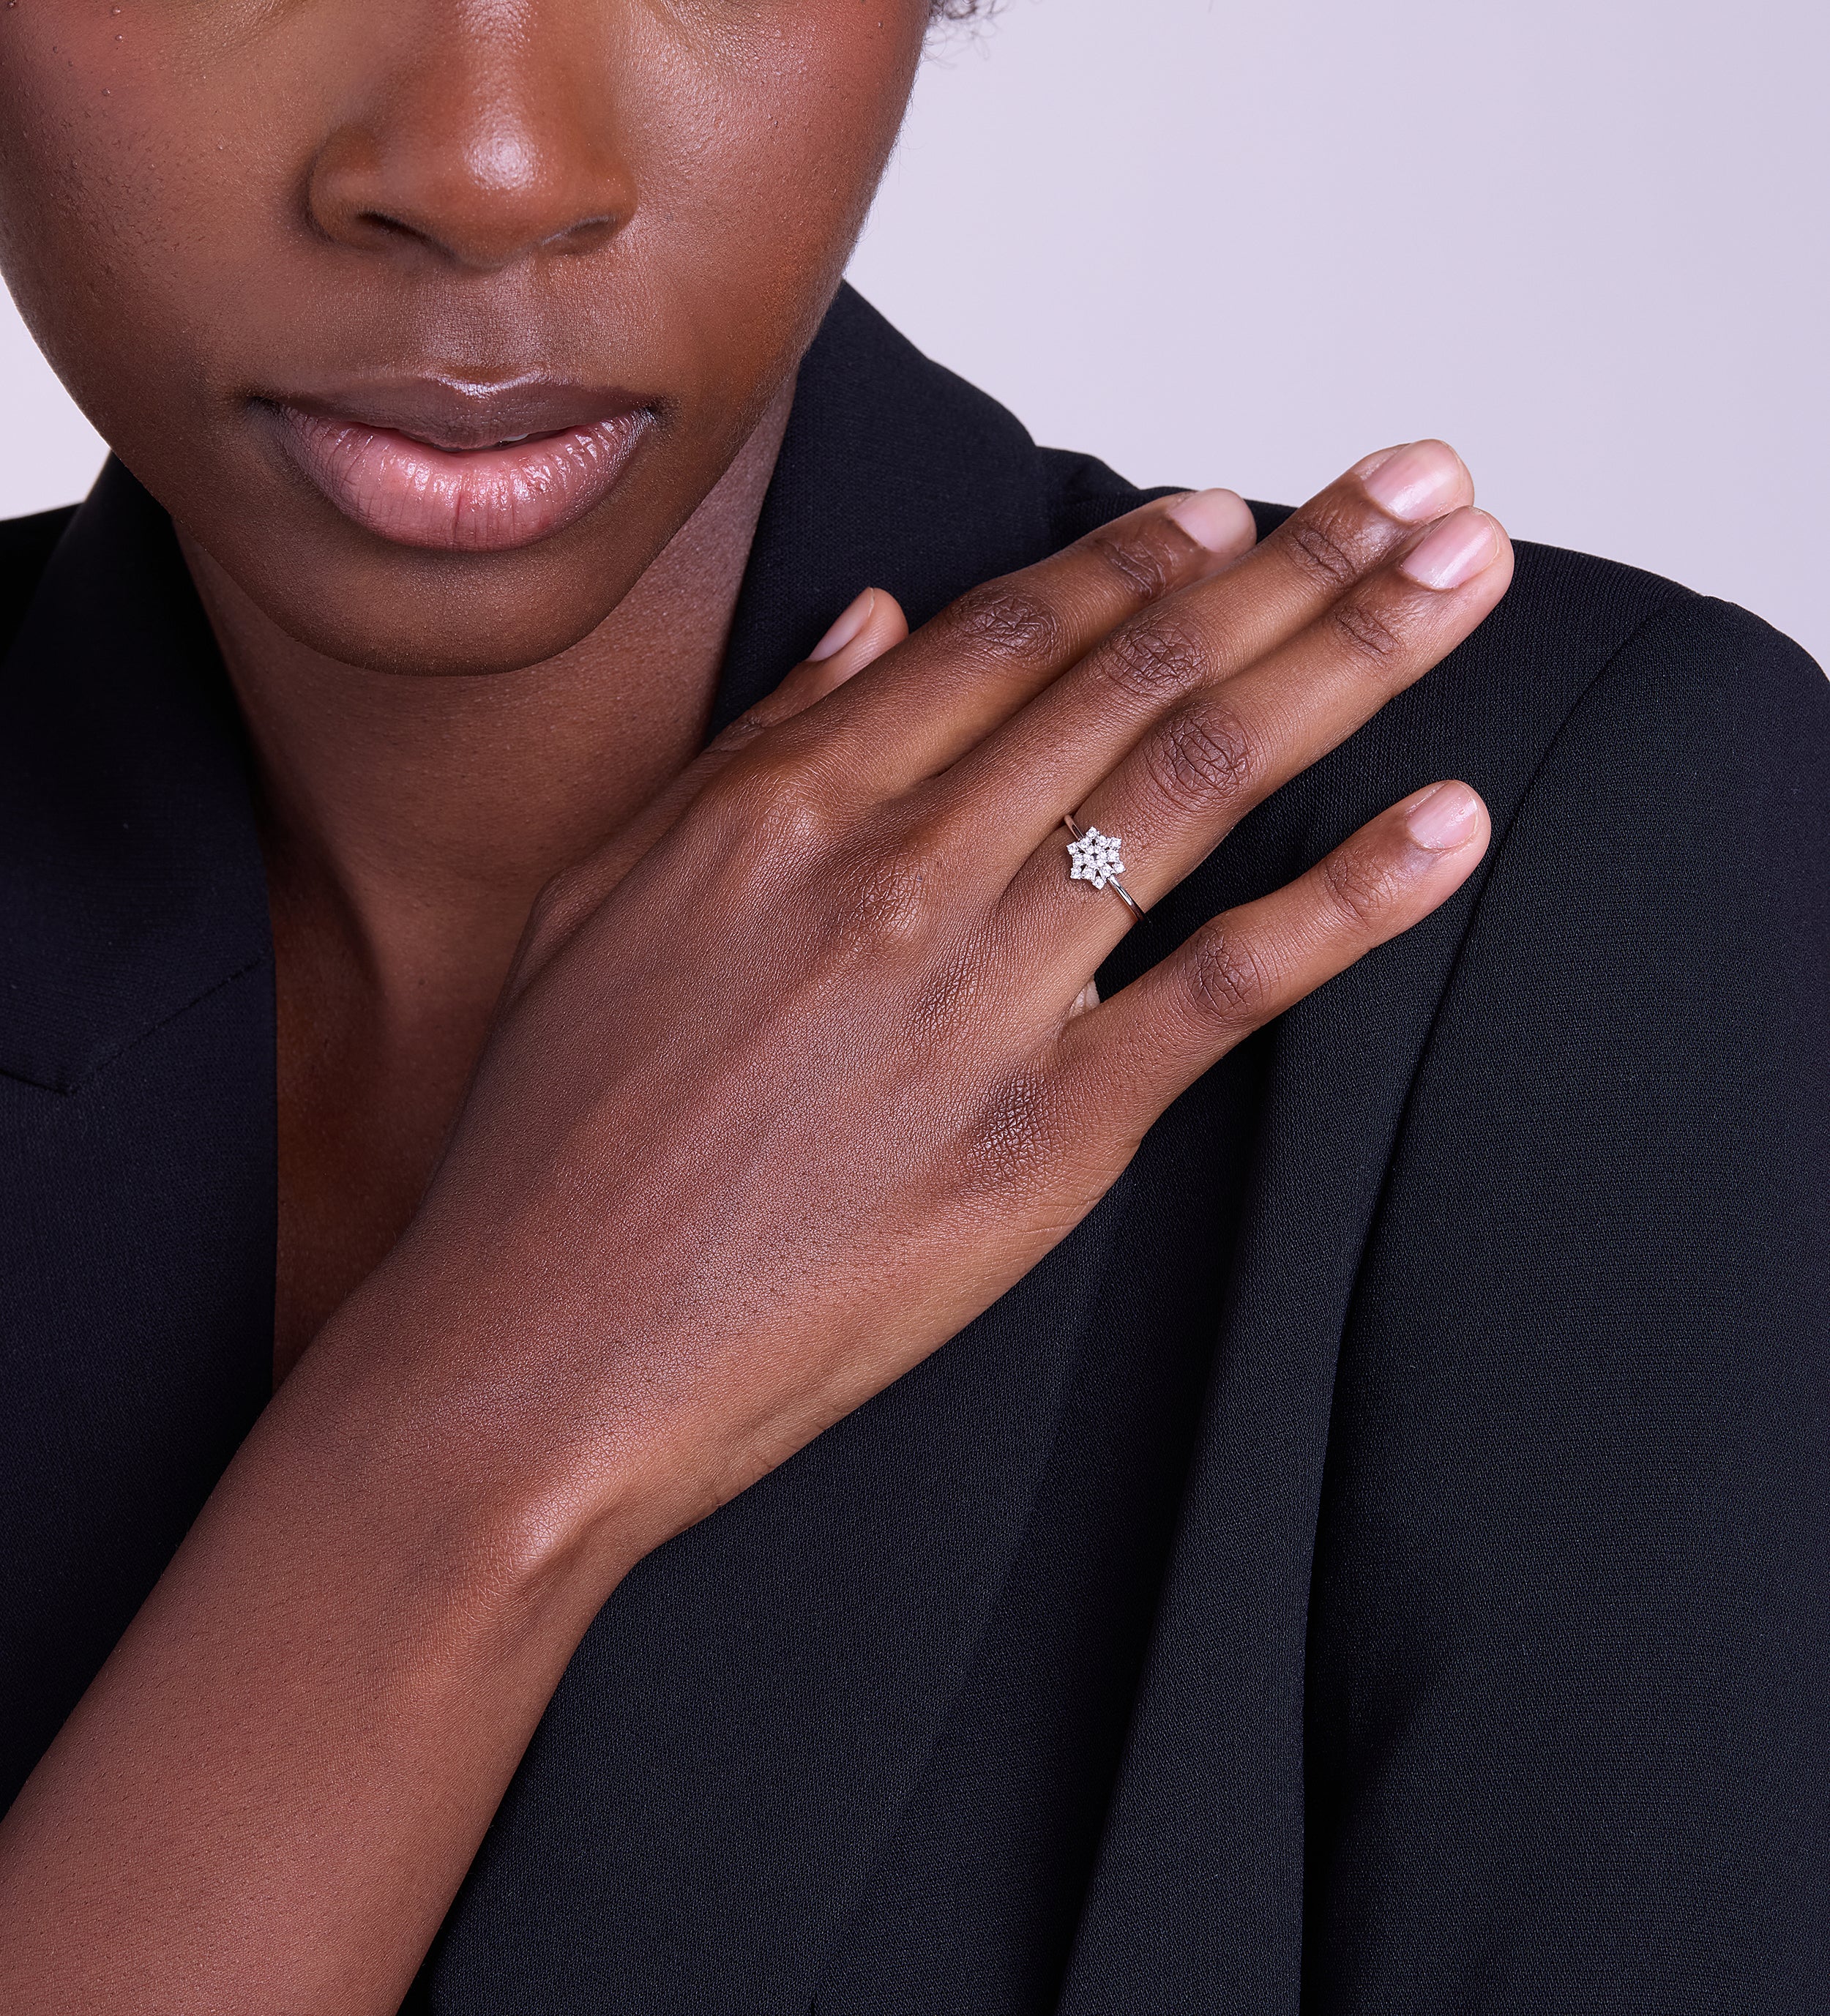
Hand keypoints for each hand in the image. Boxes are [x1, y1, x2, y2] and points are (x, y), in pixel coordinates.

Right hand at [317, 438, 1510, 1568]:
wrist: (536, 1355)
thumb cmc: (554, 1132)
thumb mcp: (615, 892)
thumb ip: (757, 742)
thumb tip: (876, 616)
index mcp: (786, 800)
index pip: (1012, 629)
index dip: (1150, 553)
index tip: (1248, 508)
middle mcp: (900, 866)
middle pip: (1141, 670)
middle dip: (1306, 558)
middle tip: (1423, 482)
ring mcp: (980, 996)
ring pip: (1200, 783)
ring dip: (1354, 659)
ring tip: (1466, 573)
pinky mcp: (1044, 1135)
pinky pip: (1223, 984)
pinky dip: (1351, 896)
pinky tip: (1449, 823)